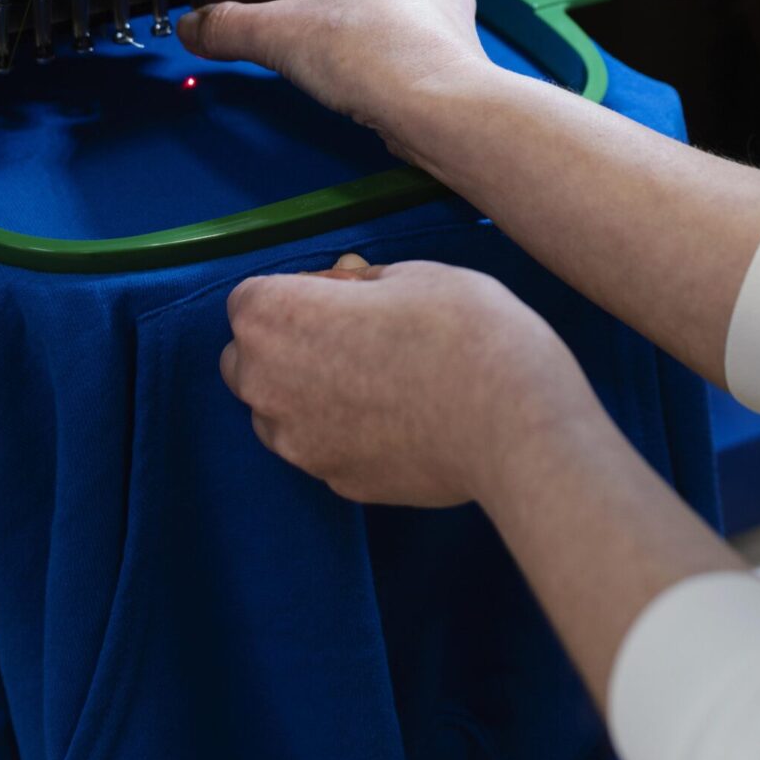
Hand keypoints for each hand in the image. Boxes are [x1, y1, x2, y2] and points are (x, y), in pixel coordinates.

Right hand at [177, 0, 493, 148]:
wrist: (444, 105)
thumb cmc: (383, 56)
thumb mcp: (279, 37)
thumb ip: (227, 27)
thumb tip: (199, 27)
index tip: (214, 6)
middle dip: (276, 5)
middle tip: (245, 33)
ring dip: (315, 22)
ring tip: (290, 53)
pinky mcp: (443, 19)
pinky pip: (384, 20)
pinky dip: (354, 39)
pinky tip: (340, 65)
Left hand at [220, 255, 594, 505]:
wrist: (512, 420)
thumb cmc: (462, 327)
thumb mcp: (412, 274)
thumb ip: (361, 285)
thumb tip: (348, 292)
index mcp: (275, 320)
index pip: (249, 298)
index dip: (297, 289)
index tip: (345, 291)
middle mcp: (269, 388)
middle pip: (247, 361)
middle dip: (283, 344)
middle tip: (351, 332)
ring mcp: (302, 445)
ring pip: (277, 412)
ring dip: (305, 392)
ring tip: (377, 378)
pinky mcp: (339, 484)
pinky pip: (322, 448)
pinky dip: (344, 432)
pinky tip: (398, 418)